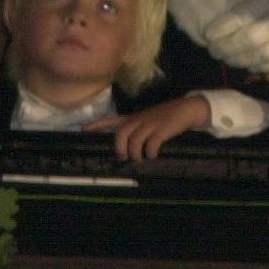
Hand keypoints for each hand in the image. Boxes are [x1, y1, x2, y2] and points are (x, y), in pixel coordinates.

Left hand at [88, 95, 209, 160]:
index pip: (112, 119)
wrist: (185, 109)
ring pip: (135, 140)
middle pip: (122, 133)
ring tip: (141, 159)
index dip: (98, 125)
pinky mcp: (162, 130)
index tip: (83, 130)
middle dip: (120, 147)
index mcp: (134, 117)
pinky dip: (150, 152)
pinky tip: (153, 155)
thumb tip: (127, 146)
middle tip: (124, 156)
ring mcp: (151, 124)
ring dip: (135, 153)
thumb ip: (137, 129)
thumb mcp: (147, 119)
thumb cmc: (164, 117)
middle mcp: (139, 120)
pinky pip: (151, 143)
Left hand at [202, 0, 268, 72]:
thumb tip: (217, 20)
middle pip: (251, 38)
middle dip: (228, 47)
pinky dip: (263, 68)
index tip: (208, 34)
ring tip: (227, 59)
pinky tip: (250, 67)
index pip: (243, 15)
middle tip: (214, 51)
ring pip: (265, 54)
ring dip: (242, 60)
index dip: (223, 28)